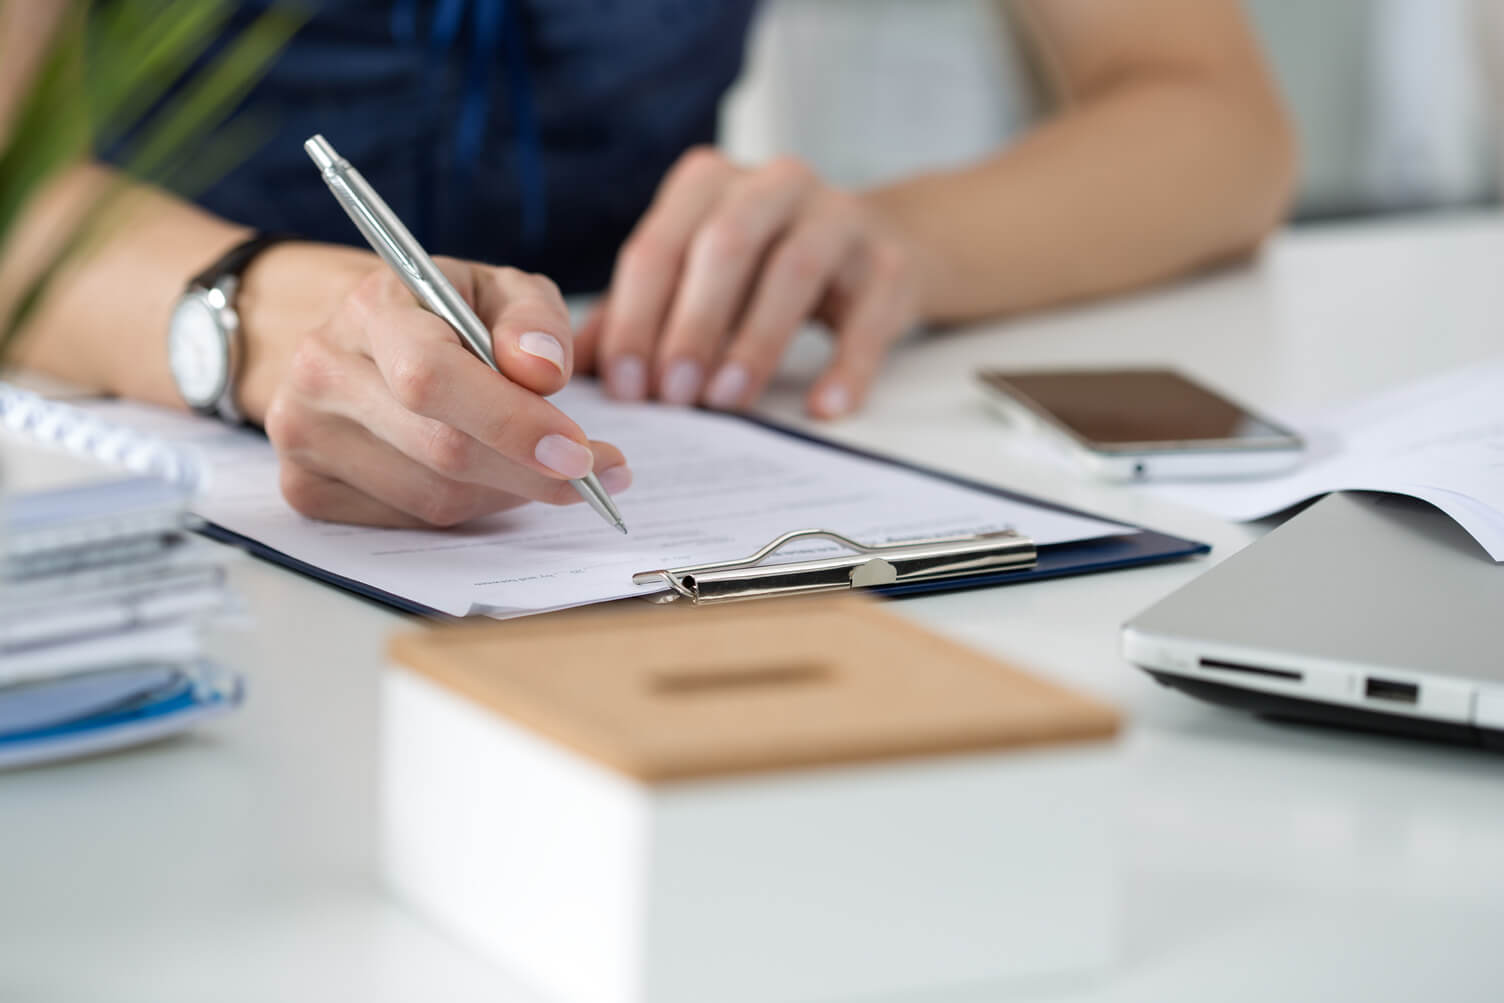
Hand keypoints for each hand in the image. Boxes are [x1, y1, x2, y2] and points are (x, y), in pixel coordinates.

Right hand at [248, 247, 629, 527]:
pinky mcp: (307, 488)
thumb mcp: (500, 292)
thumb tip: (543, 371)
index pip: (432, 376)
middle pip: (439, 449)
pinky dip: (469, 508)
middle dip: (530, 471)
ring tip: (541, 467)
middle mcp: (323, 371)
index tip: (578, 451)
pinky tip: (487, 478)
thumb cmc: (444, 314)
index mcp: (371, 308)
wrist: (362, 339)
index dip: (511, 421)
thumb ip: (533, 319)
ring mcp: (304, 434)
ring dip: (506, 492)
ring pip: (432, 497)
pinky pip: (411, 522)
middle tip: (593, 473)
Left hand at [578, 148, 923, 418]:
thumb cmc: (761, 270)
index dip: (637, 317)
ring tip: (729, 399)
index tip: (626, 386)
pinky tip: (822, 408)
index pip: (660, 245)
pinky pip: (868, 315)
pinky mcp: (891, 262)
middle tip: (673, 394)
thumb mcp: (692, 279)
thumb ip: (631, 316)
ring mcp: (840, 217)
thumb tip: (563, 368)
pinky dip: (846, 365)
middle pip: (725, 245)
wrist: (875, 249)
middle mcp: (775, 183)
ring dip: (756, 340)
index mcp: (709, 183)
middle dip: (692, 323)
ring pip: (795, 269)